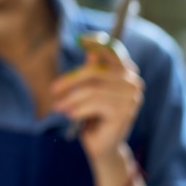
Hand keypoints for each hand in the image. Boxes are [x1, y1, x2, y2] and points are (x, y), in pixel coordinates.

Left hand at [52, 32, 143, 161]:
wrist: (102, 145)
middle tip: (53, 89)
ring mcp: (131, 98)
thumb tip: (90, 53)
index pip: (113, 51)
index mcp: (126, 72)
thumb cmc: (92, 113)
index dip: (97, 43)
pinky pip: (95, 104)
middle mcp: (133, 82)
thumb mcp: (89, 90)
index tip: (80, 40)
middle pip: (96, 70)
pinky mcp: (124, 113)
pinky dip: (77, 109)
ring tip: (58, 107)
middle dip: (71, 79)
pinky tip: (69, 115)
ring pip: (92, 89)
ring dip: (70, 98)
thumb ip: (92, 71)